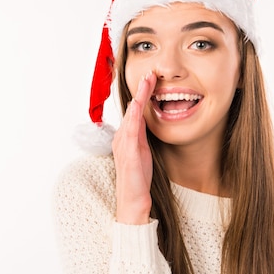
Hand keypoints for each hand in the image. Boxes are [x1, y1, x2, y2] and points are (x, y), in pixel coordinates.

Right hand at [112, 71, 156, 224]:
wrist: (133, 201)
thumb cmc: (138, 177)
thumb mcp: (143, 151)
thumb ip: (143, 135)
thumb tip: (147, 119)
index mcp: (127, 136)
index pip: (136, 110)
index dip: (143, 94)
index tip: (151, 78)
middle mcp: (122, 137)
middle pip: (132, 109)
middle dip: (141, 90)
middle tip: (150, 73)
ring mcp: (123, 145)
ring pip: (131, 116)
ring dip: (138, 98)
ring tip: (145, 83)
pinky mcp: (128, 154)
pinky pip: (130, 132)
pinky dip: (133, 118)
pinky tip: (137, 107)